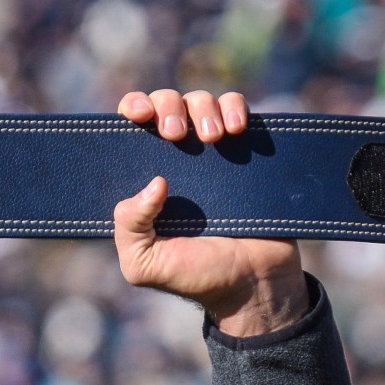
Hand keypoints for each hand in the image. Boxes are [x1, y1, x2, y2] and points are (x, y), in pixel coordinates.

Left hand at [114, 89, 307, 337]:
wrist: (255, 283)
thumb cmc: (196, 275)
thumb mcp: (144, 263)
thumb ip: (129, 228)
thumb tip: (153, 183)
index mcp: (145, 180)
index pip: (131, 128)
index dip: (133, 108)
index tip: (139, 115)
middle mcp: (176, 159)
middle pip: (166, 103)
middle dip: (167, 106)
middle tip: (176, 134)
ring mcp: (213, 152)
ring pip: (201, 100)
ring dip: (203, 107)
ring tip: (214, 138)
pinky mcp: (247, 150)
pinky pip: (239, 108)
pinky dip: (235, 107)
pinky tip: (236, 130)